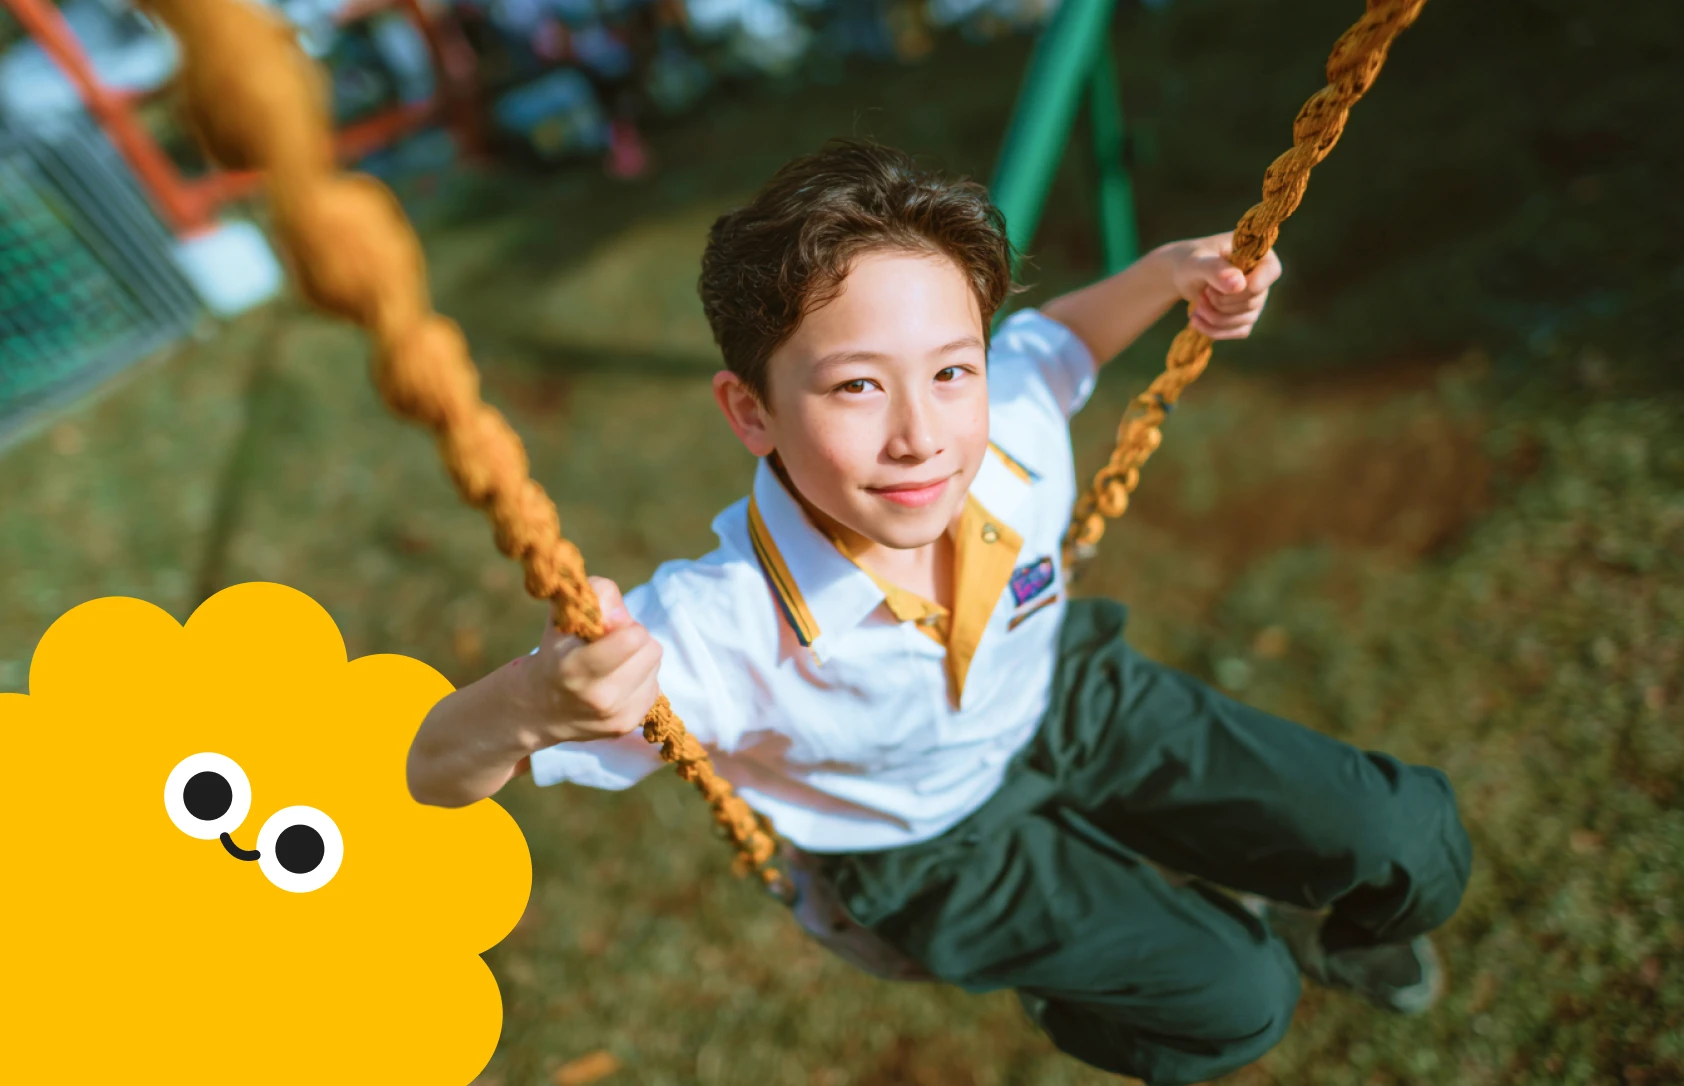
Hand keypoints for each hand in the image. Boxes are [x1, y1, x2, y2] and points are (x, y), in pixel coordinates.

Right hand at [518, 576, 662, 745]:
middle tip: (613, 644)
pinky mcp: (626, 726)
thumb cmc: (556, 653)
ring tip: (613, 664)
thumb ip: (595, 597)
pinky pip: (654, 688)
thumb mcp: (564, 618)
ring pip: (655, 668)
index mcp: (575, 667)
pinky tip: (616, 683)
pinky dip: (640, 680)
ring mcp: (614, 715)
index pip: (631, 638)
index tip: (608, 628)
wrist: (539, 707)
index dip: (626, 625)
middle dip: (636, 639)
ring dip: (639, 660)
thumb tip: (622, 616)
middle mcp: (597, 696)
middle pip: (651, 650)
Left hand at [1166, 232, 1281, 339]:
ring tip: (1197, 304)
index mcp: (1257, 253)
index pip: (1271, 271)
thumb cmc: (1190, 262)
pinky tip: (1196, 320)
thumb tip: (1239, 285)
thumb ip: (1215, 269)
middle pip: (1253, 300)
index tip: (1218, 286)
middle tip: (1204, 292)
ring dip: (1216, 317)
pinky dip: (1215, 329)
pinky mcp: (1246, 316)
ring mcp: (1257, 298)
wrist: (1182, 275)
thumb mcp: (1196, 263)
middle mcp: (1262, 276)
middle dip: (1222, 302)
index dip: (1249, 285)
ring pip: (1247, 319)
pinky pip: (1240, 331)